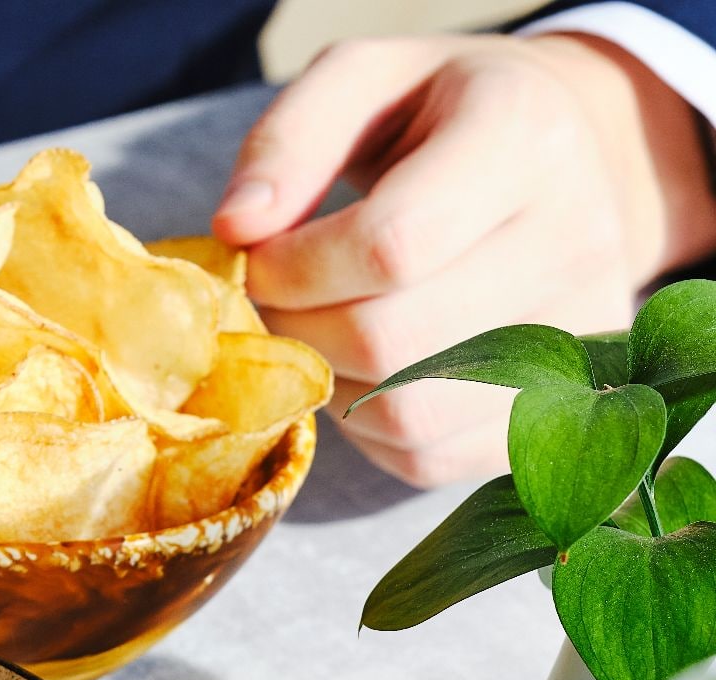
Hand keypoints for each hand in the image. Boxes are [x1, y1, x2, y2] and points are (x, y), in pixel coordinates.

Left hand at [212, 33, 715, 486]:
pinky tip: (363, 370)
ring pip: (409, 413)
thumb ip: (288, 141)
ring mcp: (580, 332)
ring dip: (326, 385)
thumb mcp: (359, 83)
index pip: (391, 245)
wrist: (557, 156)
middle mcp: (578, 238)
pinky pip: (429, 458)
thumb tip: (236, 229)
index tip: (259, 256)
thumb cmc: (435, 116)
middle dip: (296, 330)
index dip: (294, 268)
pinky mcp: (556, 404)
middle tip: (275, 301)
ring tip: (318, 331)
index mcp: (525, 139)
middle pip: (393, 341)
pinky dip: (367, 428)